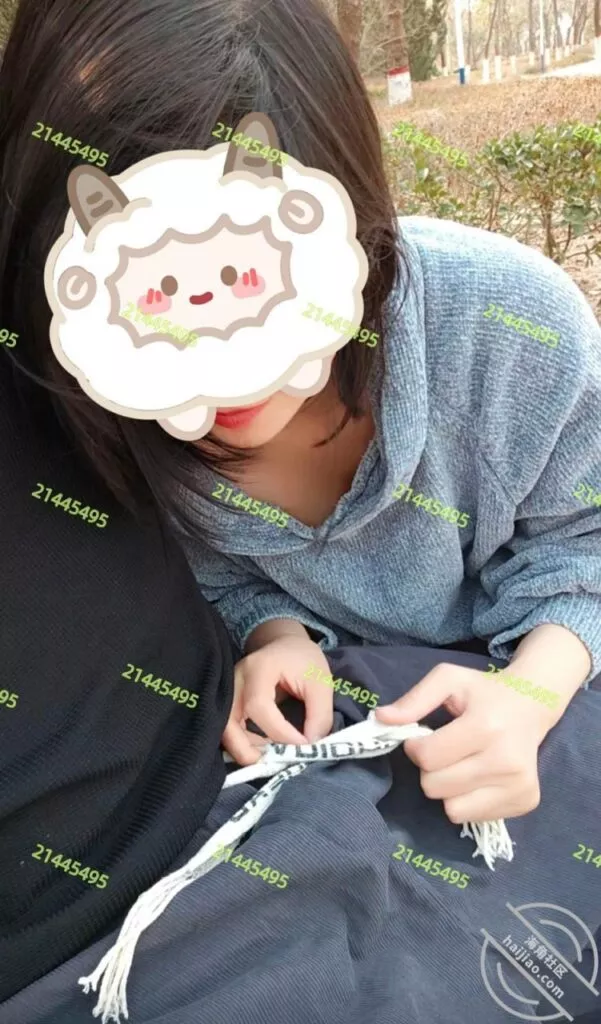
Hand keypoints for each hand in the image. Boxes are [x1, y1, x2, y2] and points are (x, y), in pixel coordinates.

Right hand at [222, 636, 333, 765]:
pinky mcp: (229, 702)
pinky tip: (264, 749)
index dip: (278, 731)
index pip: (259, 705)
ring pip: (223, 728)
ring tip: (272, 757)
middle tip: (271, 763)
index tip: (302, 745)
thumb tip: (310, 746)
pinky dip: (243, 744)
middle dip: (245, 749)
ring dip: (244, 749)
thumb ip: (319, 714)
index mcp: (260, 667)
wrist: (285, 644)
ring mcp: (229, 690)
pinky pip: (228, 728)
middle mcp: (237, 679)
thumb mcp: (320, 682)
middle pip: (228, 720)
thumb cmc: (303, 660)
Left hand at [375, 662, 557, 822]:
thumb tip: (380, 719)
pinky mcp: (526, 802)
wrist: (532, 704)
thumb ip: (413, 699)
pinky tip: (479, 776)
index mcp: (486, 727)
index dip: (415, 747)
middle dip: (430, 769)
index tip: (424, 736)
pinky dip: (467, 800)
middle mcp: (506, 760)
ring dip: (447, 788)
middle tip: (445, 750)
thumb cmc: (483, 692)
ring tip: (462, 763)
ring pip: (452, 808)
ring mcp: (519, 785)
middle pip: (435, 786)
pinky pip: (473, 817)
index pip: (427, 757)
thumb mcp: (447, 679)